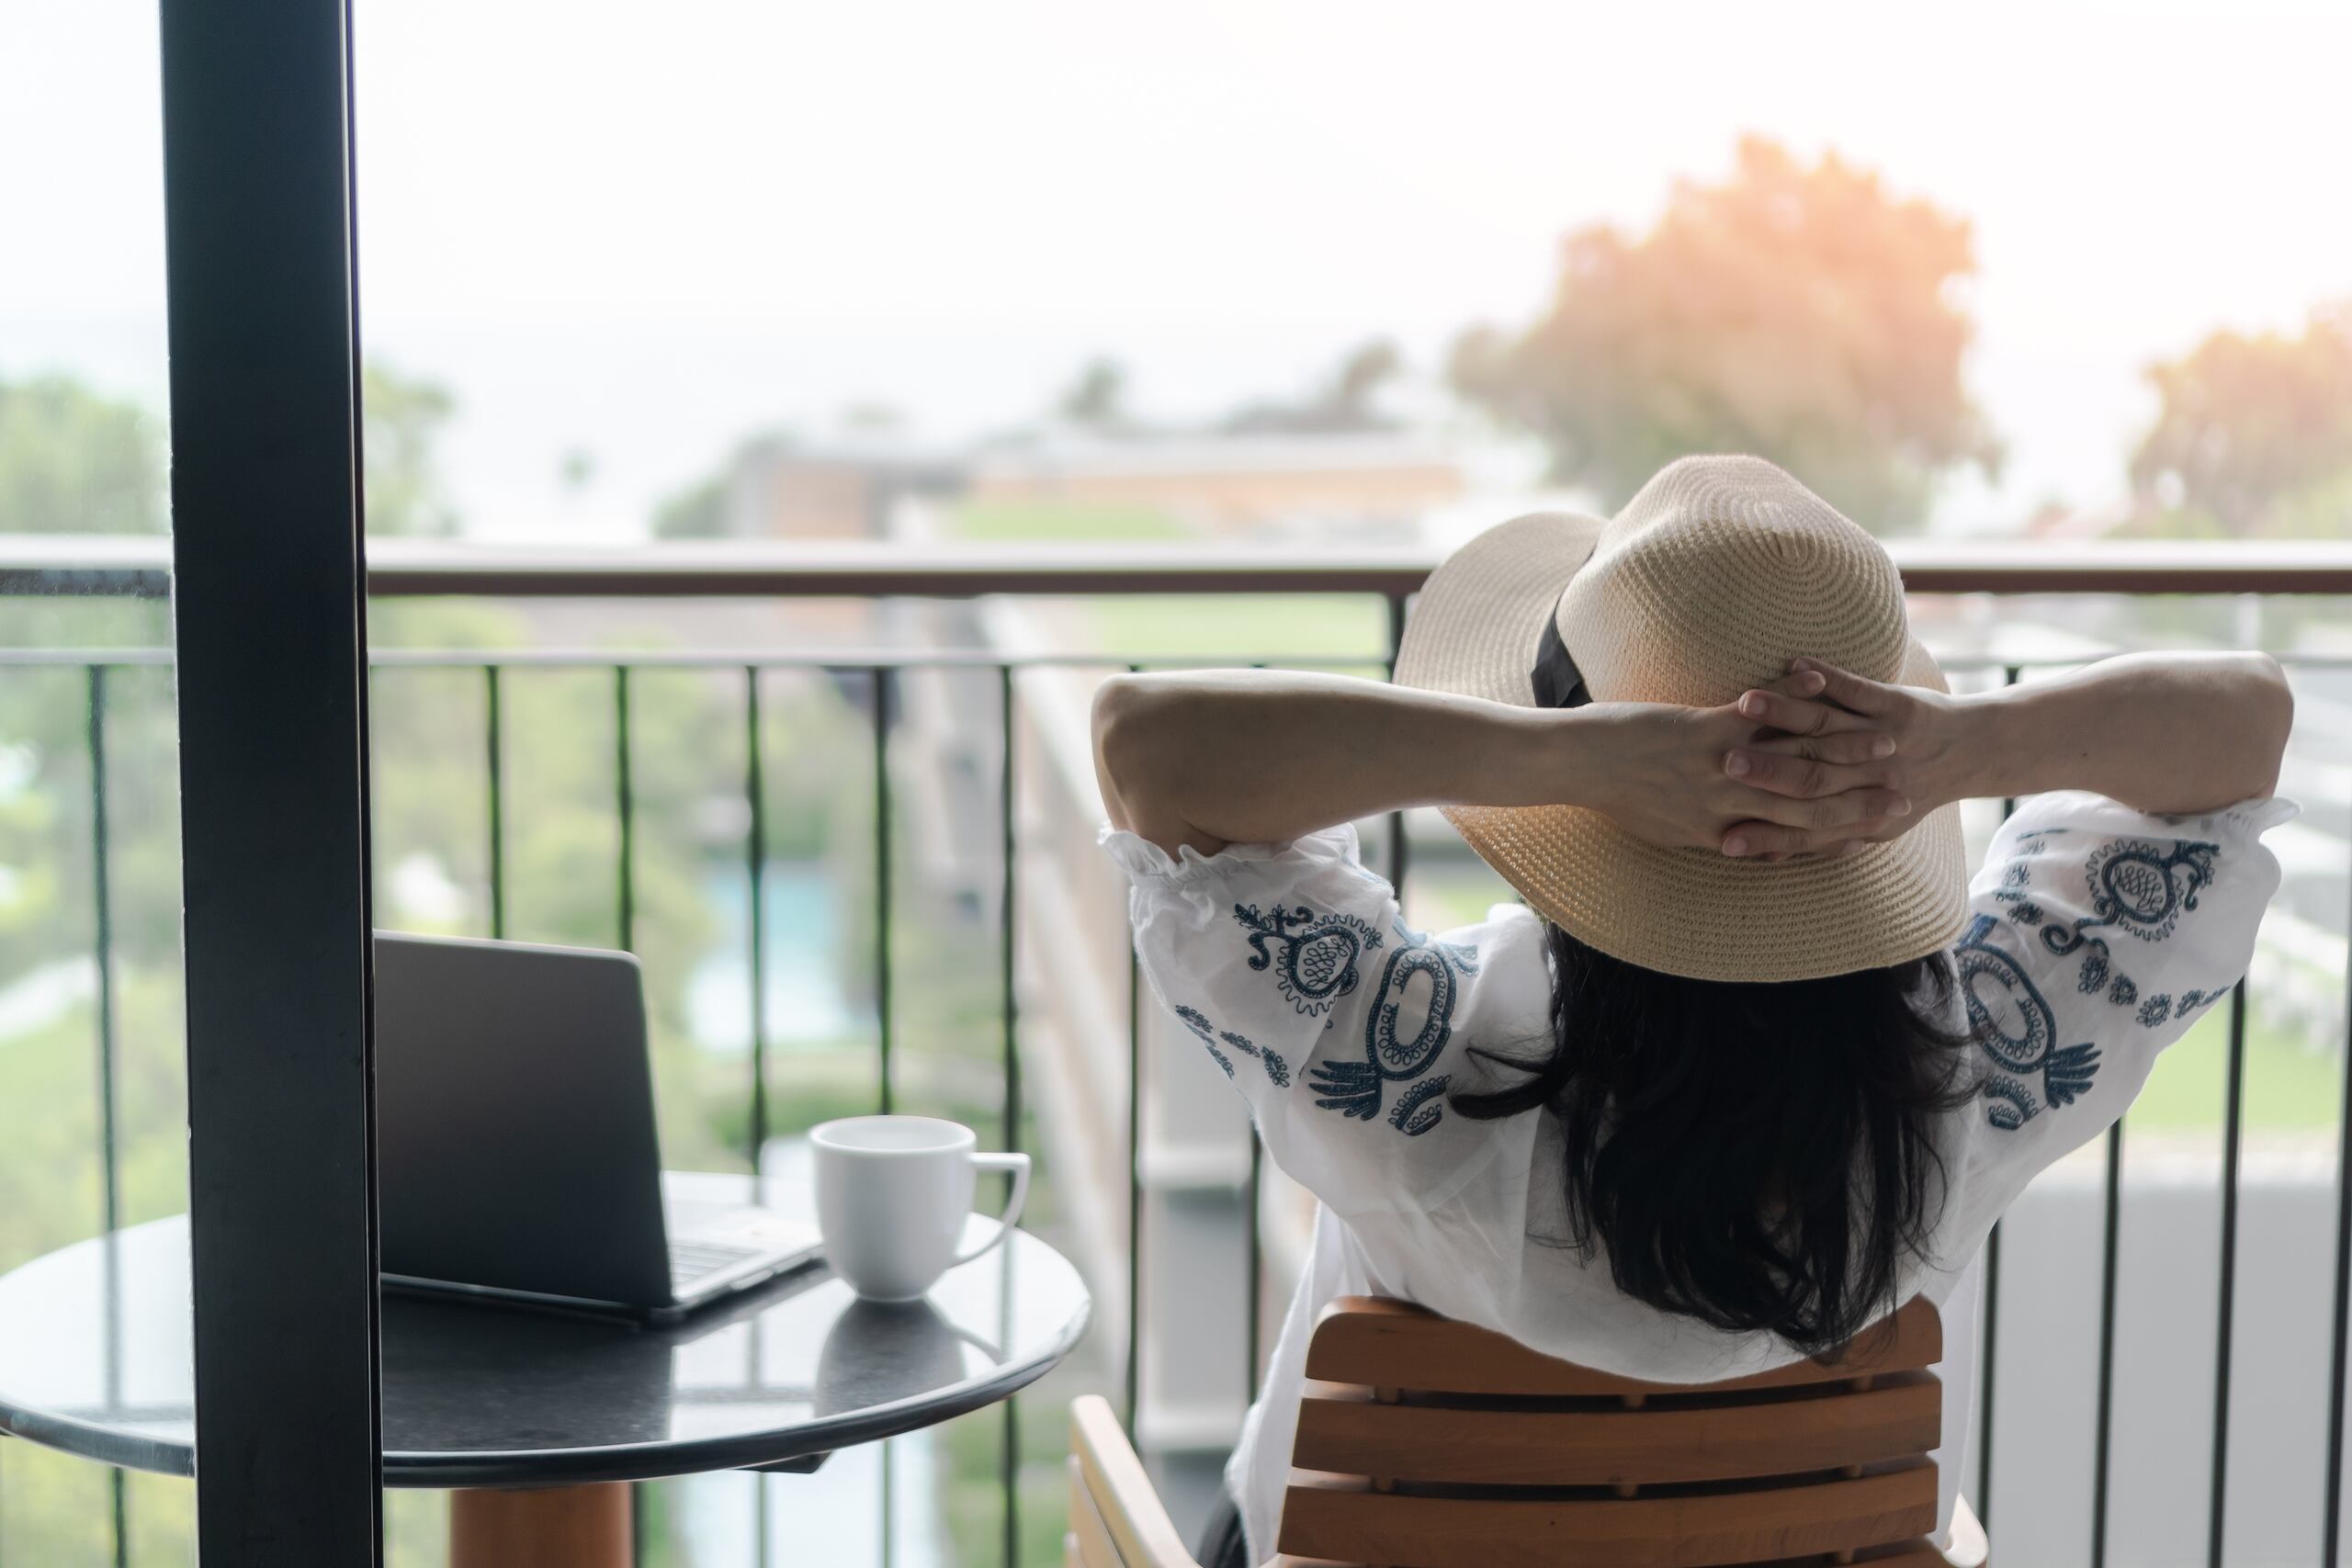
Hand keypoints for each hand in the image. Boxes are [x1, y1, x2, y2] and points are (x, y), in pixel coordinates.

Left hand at [1581, 669, 1910, 854]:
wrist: (1573, 767)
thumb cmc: (1610, 794)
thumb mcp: (1662, 828)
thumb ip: (1703, 829)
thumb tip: (1729, 834)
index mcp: (1716, 834)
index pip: (1790, 839)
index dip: (1836, 835)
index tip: (1873, 833)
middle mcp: (1723, 808)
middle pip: (1808, 809)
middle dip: (1860, 803)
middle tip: (1906, 795)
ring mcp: (1716, 770)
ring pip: (1796, 766)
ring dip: (1845, 752)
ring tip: (1886, 742)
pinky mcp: (1703, 732)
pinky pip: (1761, 720)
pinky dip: (1795, 704)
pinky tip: (1824, 688)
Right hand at [1713, 657, 1968, 858]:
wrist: (1972, 753)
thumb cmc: (1908, 792)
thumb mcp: (1872, 828)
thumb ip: (1820, 840)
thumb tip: (1767, 858)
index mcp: (1864, 818)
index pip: (1804, 829)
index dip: (1763, 834)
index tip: (1721, 836)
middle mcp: (1873, 781)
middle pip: (1811, 778)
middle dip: (1766, 769)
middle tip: (1722, 765)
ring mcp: (1885, 741)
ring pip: (1828, 728)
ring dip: (1787, 713)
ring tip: (1747, 703)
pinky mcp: (1897, 707)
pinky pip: (1858, 689)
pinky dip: (1828, 677)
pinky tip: (1797, 664)